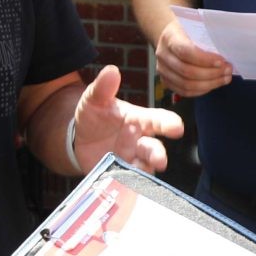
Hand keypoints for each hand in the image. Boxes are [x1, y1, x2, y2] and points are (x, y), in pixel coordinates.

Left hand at [66, 66, 184, 174]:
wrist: (79, 139)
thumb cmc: (95, 115)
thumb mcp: (94, 100)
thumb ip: (103, 87)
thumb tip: (111, 70)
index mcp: (139, 120)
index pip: (159, 120)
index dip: (169, 123)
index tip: (176, 128)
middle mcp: (139, 142)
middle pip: (155, 149)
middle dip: (158, 154)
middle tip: (160, 160)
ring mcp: (131, 160)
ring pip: (145, 168)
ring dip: (144, 172)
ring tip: (140, 173)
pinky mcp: (120, 175)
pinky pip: (128, 182)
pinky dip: (128, 184)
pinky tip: (124, 185)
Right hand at [154, 20, 233, 98]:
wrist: (170, 37)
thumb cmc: (186, 31)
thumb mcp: (194, 25)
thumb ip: (207, 35)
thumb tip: (228, 49)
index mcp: (169, 38)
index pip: (185, 51)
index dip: (205, 59)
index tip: (222, 61)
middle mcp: (163, 55)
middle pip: (186, 71)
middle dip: (211, 73)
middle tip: (227, 70)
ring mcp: (162, 70)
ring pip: (186, 84)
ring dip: (209, 84)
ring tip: (224, 78)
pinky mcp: (166, 81)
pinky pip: (184, 92)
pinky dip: (201, 90)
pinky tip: (213, 84)